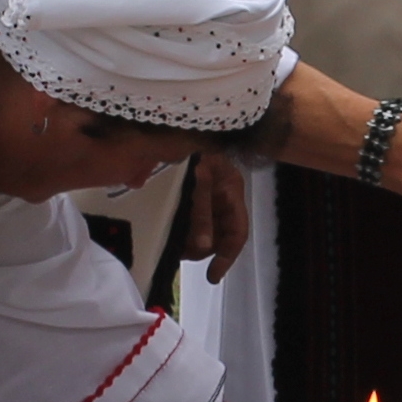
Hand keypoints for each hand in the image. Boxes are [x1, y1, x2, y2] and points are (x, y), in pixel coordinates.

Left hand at [177, 148, 252, 279]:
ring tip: (170, 241)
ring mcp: (205, 196)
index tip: (212, 277)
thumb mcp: (200, 181)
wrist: (171, 125)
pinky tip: (164, 231)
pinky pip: (185, 221)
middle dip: (199, 247)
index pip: (237, 233)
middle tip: (179, 252)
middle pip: (217, 236)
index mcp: (231, 190)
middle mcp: (221, 196)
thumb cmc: (192, 147)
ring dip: (186, 240)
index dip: (227, 257)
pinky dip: (177, 228)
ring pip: (200, 231)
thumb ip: (201, 213)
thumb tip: (202, 246)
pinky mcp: (186, 196)